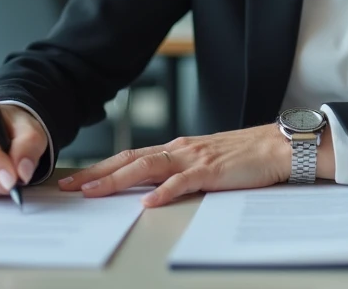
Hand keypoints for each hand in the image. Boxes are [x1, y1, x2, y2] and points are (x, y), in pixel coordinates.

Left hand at [59, 124, 292, 206]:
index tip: (79, 180)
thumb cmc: (245, 156)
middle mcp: (180, 149)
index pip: (132, 156)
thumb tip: (155, 186)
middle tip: (70, 186)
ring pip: (147, 167)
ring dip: (118, 180)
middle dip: (98, 173)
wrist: (276, 146)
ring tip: (94, 192)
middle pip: (130, 159)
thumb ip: (182, 170)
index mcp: (178, 148)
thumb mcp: (206, 162)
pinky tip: (148, 201)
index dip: (103, 167)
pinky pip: (182, 181)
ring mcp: (194, 158)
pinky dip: (163, 191)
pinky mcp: (211, 171)